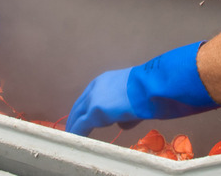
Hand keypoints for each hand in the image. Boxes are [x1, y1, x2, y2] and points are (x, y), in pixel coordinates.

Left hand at [65, 42, 219, 135]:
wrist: (148, 88)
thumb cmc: (146, 90)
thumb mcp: (133, 99)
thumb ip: (125, 112)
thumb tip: (121, 124)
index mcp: (104, 81)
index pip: (89, 96)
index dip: (85, 108)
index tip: (82, 116)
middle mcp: (95, 88)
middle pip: (80, 105)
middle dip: (75, 116)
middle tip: (72, 127)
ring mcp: (93, 100)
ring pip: (78, 115)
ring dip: (74, 125)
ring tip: (72, 135)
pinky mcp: (94, 113)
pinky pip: (81, 125)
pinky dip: (77, 132)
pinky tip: (74, 139)